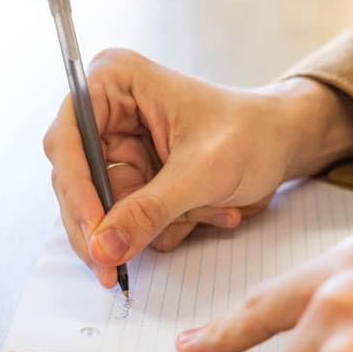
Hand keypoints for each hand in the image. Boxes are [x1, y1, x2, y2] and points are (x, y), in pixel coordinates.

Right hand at [43, 49, 352, 286]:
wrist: (283, 142)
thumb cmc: (252, 134)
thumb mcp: (201, 172)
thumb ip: (149, 210)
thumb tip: (102, 249)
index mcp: (114, 83)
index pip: (69, 140)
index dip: (76, 191)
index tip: (93, 238)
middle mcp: (108, 113)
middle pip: (76, 181)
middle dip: (108, 224)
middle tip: (116, 268)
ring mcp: (122, 148)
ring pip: (103, 208)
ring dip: (157, 223)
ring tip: (209, 210)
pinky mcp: (137, 177)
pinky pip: (131, 218)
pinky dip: (170, 226)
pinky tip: (214, 210)